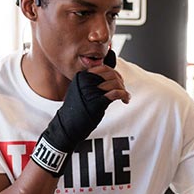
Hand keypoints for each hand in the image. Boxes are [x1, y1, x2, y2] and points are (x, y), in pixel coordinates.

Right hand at [31, 49, 127, 175]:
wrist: (67, 125)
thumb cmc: (76, 111)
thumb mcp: (80, 91)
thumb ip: (91, 83)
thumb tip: (109, 79)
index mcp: (81, 76)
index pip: (103, 68)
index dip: (114, 74)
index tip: (119, 81)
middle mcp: (86, 82)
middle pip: (111, 74)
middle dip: (120, 82)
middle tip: (123, 90)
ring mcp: (91, 91)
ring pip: (115, 83)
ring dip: (124, 90)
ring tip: (125, 97)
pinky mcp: (97, 102)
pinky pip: (116, 93)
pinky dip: (124, 95)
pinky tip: (125, 100)